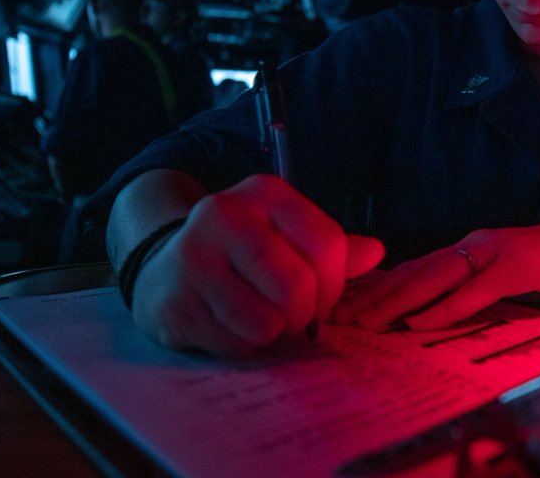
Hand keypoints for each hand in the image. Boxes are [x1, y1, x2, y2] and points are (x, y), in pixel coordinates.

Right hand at [130, 174, 383, 355]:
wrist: (163, 265)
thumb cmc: (241, 254)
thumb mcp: (286, 236)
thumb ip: (331, 248)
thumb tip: (376, 252)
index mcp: (266, 193)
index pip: (327, 244)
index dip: (335, 285)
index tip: (324, 299)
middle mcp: (226, 214)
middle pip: (297, 285)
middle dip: (305, 315)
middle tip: (297, 319)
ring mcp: (194, 257)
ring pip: (265, 321)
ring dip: (273, 334)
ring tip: (261, 320)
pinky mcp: (174, 301)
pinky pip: (233, 343)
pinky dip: (243, 346)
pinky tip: (230, 326)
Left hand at [333, 219, 539, 331]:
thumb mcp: (504, 278)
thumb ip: (471, 288)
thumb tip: (433, 312)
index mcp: (467, 250)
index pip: (413, 268)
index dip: (377, 288)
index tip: (344, 307)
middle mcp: (473, 246)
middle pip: (414, 271)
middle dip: (374, 296)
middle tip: (338, 317)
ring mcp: (495, 253)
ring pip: (436, 277)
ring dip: (398, 301)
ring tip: (367, 322)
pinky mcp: (519, 266)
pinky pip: (476, 290)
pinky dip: (447, 307)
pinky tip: (422, 322)